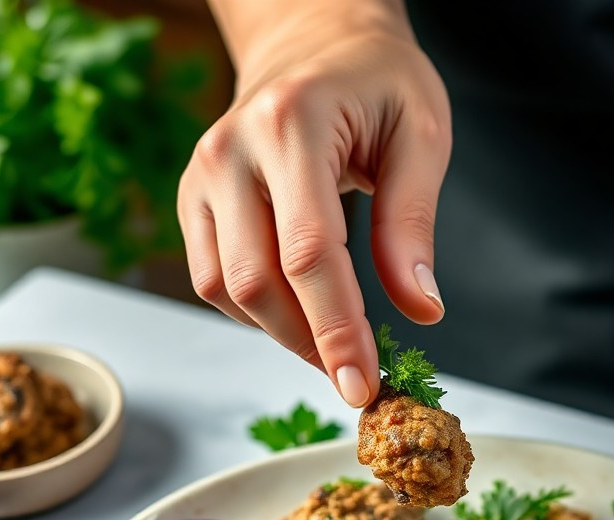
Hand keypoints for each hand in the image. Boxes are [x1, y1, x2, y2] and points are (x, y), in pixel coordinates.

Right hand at [177, 6, 450, 407]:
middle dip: (310, 344)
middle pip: (257, 282)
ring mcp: (202, 175)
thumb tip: (420, 310)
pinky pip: (212, 278)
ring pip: (226, 290)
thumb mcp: (420, 134)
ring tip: (334, 341)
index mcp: (292, 125)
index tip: (364, 385)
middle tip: (358, 376)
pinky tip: (299, 309)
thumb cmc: (375, 80)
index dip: (337, 331)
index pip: (310, 253)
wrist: (312, 40)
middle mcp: (231, 151)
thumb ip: (413, 223)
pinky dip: (256, 311)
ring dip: (282, 332)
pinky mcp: (193, 199)